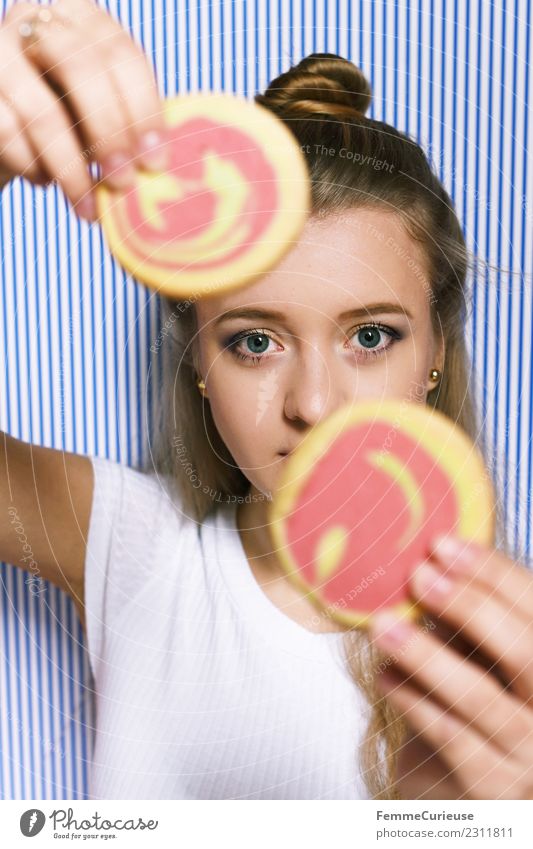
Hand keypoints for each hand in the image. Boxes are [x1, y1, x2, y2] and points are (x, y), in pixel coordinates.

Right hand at [0, 0, 168, 217]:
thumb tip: (157, 166)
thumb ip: (127, 123)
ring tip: (86, 205)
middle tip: (123, 182)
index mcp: (79, 18)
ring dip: (71, 168)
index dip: (143, 110)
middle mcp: (35, 22)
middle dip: (109, 133)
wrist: (5, 130)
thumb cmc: (64, 120)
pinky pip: (8, 134)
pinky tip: (44, 182)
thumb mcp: (99, 111)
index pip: (120, 54)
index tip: (155, 162)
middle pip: (81, 68)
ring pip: (42, 112)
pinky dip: (32, 167)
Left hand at [368, 535, 532, 798]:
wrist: (465, 789)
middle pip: (527, 652)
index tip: (442, 544)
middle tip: (418, 576)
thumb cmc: (476, 704)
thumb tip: (430, 557)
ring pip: (482, 697)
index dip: (495, 574)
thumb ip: (473, 619)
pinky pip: (452, 739)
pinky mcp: (496, 795)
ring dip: (426, 654)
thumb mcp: (485, 656)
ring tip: (381, 624)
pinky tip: (385, 676)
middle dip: (470, 607)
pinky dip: (414, 702)